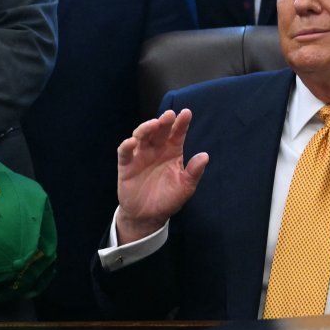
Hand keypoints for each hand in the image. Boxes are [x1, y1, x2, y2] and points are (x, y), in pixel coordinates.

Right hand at [116, 109, 207, 244]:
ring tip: (154, 124)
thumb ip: (194, 172)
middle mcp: (156, 150)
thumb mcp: (186, 187)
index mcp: (172, 151)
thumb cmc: (169, 198)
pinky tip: (132, 142)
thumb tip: (205, 156)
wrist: (148, 216)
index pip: (177, 133)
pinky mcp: (126, 166)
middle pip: (159, 131)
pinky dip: (127, 146)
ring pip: (141, 136)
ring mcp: (140, 156)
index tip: (187, 113)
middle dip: (164, 121)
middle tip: (169, 115)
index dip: (181, 123)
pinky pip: (125, 153)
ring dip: (146, 128)